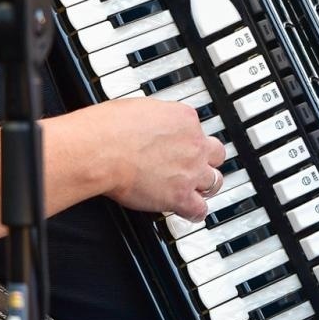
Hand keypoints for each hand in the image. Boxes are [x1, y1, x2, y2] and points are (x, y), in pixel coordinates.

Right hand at [95, 97, 225, 221]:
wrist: (102, 150)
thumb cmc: (110, 128)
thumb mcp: (141, 107)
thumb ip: (156, 118)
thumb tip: (151, 122)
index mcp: (185, 119)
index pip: (199, 130)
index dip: (189, 140)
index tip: (181, 146)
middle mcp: (194, 144)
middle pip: (216, 155)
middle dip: (206, 161)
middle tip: (195, 166)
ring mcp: (190, 171)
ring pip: (213, 182)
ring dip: (204, 186)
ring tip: (196, 190)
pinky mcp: (180, 195)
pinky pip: (199, 209)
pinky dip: (196, 212)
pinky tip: (190, 212)